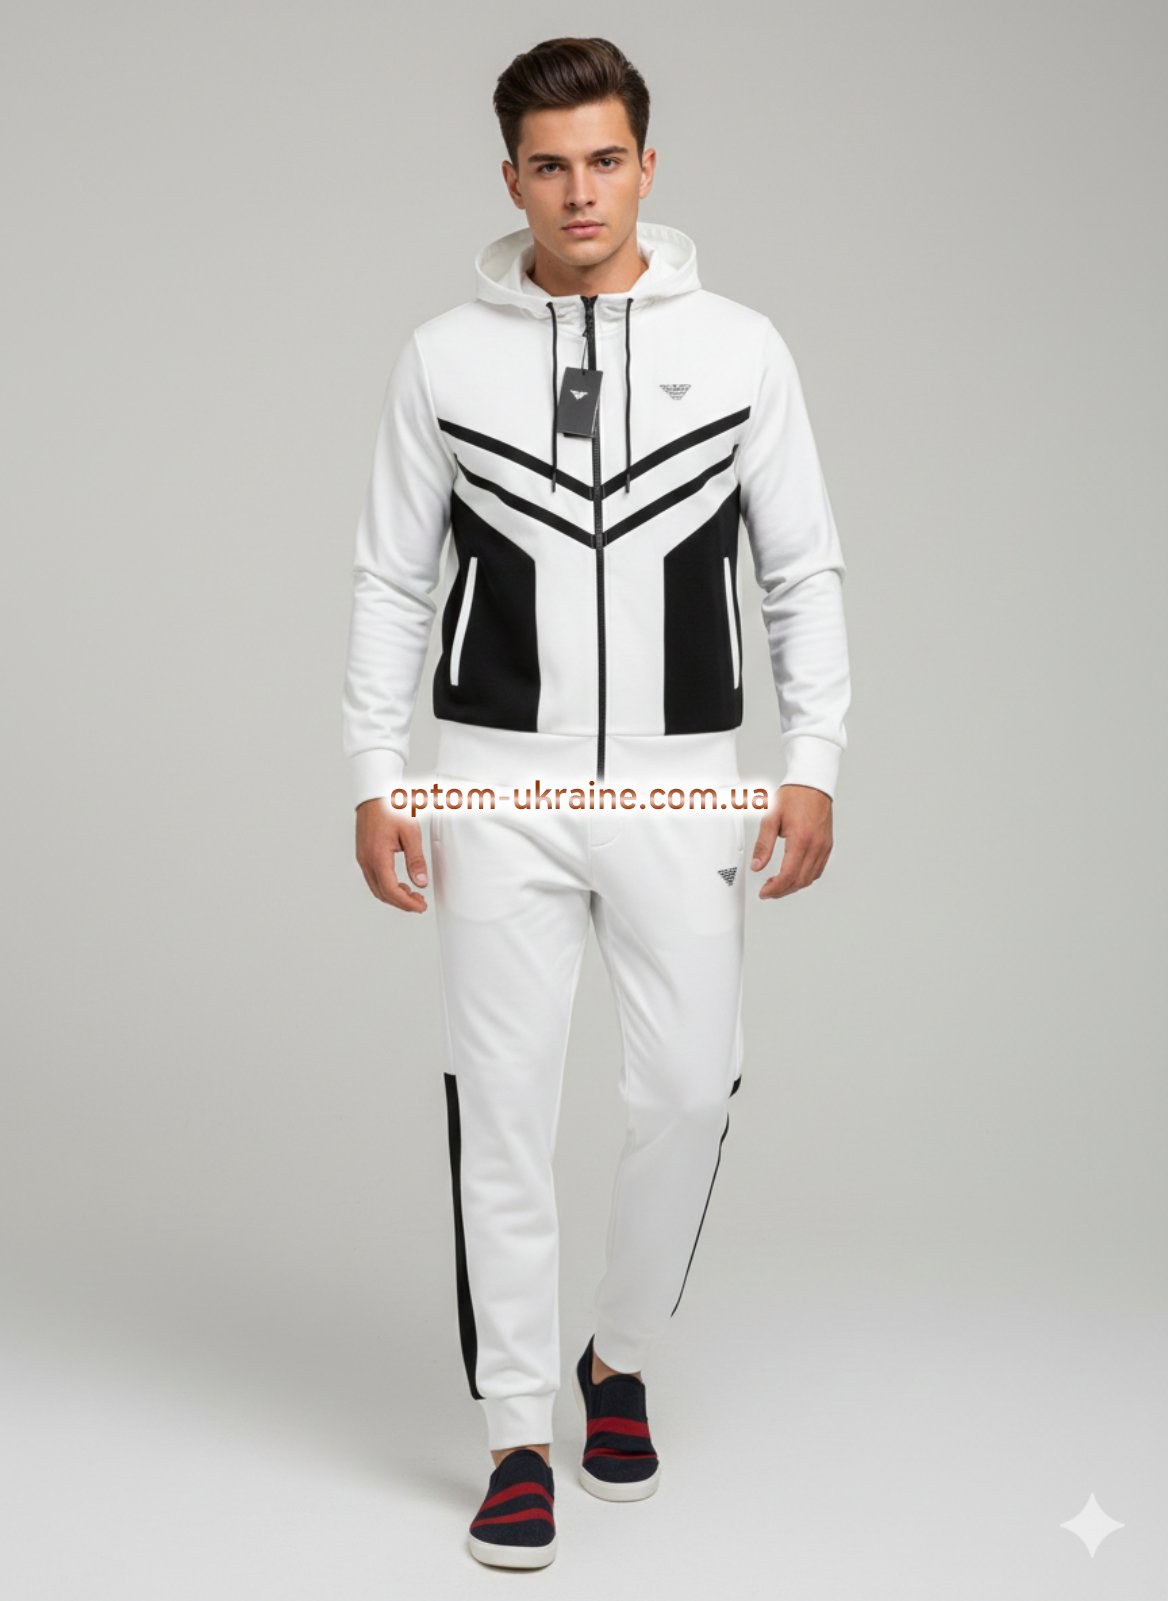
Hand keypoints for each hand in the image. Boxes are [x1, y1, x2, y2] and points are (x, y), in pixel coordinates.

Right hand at [355, 796, 430, 911]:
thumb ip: (415, 860)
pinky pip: (373, 878)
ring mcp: (362, 858)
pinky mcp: (363, 855)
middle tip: (419, 903)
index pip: (391, 890)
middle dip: (401, 903)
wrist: (374, 794)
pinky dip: (386, 887)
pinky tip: (399, 884)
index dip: (406, 903)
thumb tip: (421, 882)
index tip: (420, 906)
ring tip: (412, 895)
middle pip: (382, 893)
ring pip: (376, 888)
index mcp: (378, 856)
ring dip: (393, 896)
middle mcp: (366, 860)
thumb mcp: (410, 833)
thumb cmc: (391, 808)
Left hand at [751, 784, 833, 899]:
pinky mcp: (827, 846)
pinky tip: (794, 875)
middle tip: (768, 891)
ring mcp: (824, 847)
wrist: (813, 784)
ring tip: (778, 885)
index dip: (775, 888)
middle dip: (782, 891)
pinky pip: (818, 870)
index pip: (788, 875)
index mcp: (801, 839)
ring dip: (793, 886)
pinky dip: (805, 877)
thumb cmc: (794, 796)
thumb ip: (763, 844)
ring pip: (810, 878)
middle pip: (800, 881)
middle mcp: (816, 846)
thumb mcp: (771, 818)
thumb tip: (757, 865)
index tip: (764, 893)